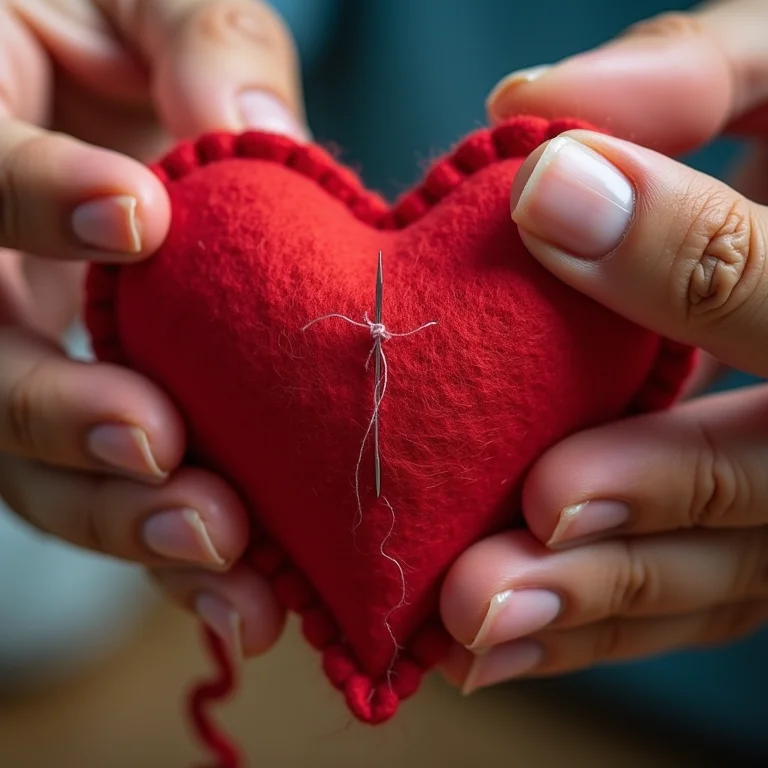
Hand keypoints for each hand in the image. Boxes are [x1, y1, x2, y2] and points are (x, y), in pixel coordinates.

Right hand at [0, 0, 306, 659]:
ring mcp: (27, 364)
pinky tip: (236, 594)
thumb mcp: (156, 11)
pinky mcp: (90, 423)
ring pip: (33, 469)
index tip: (138, 219)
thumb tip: (247, 124)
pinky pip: (113, 499)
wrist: (132, 115)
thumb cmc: (139, 46)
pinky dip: (170, 556)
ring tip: (220, 550)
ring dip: (123, 519)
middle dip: (64, 416)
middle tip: (158, 445)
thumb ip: (198, 45)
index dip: (32, 204)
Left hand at [440, 0, 767, 691]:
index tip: (539, 201)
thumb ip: (690, 79)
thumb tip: (529, 110)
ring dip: (601, 601)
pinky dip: (591, 627)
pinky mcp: (749, 536)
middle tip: (533, 511)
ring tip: (479, 614)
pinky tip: (492, 645)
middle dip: (648, 497)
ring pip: (725, 576)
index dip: (682, 260)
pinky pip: (685, 601)